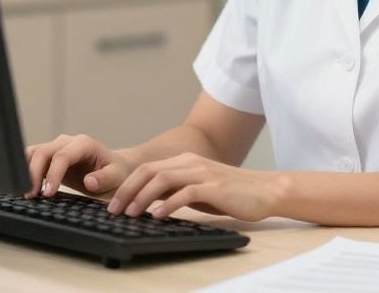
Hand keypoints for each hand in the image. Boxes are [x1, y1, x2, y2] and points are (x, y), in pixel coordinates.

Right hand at [25, 134, 131, 197]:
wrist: (113, 169)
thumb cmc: (116, 172)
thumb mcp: (116, 177)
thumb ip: (104, 178)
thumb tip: (89, 181)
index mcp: (84, 144)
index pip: (62, 156)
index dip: (53, 174)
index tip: (48, 193)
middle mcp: (67, 142)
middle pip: (43, 152)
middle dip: (34, 173)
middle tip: (32, 195)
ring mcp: (56, 147)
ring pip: (33, 153)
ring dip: (27, 171)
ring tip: (28, 193)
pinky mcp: (49, 156)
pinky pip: (32, 159)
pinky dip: (26, 172)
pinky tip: (29, 188)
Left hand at [108, 152, 283, 222]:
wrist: (265, 190)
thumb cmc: (231, 193)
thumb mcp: (198, 189)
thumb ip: (176, 190)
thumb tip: (149, 201)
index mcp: (185, 161)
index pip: (147, 168)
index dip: (127, 185)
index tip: (113, 202)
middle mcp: (191, 163)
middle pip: (149, 171)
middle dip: (127, 190)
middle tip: (114, 209)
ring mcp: (203, 173)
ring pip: (163, 179)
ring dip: (142, 197)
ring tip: (131, 214)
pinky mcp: (214, 187)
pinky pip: (185, 193)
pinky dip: (168, 204)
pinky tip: (158, 216)